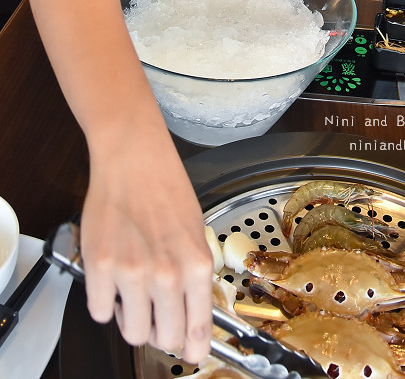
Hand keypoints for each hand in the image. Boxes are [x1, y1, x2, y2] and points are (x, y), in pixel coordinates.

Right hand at [81, 127, 212, 363]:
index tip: (190, 353)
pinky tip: (113, 277)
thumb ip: (194, 274)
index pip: (198, 331)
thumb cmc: (166, 188)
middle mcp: (167, 275)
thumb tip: (193, 311)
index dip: (192, 348)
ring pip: (132, 332)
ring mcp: (133, 273)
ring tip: (133, 292)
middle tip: (155, 312)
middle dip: (160, 331)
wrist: (135, 158)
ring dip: (131, 318)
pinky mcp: (102, 268)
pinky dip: (105, 301)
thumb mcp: (196, 232)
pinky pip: (100, 312)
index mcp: (196, 266)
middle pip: (164, 338)